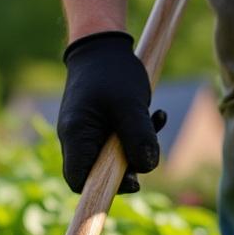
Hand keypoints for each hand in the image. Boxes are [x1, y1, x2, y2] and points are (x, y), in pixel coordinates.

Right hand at [57, 31, 166, 193]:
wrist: (102, 45)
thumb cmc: (112, 72)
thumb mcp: (130, 104)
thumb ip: (139, 137)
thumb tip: (146, 168)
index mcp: (76, 136)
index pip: (79, 181)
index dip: (102, 189)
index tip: (132, 183)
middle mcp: (77, 139)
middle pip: (98, 173)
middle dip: (129, 166)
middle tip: (150, 149)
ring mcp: (88, 133)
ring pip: (113, 158)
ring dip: (138, 146)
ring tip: (157, 119)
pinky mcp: (100, 126)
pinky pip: (119, 142)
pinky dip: (139, 134)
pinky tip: (157, 114)